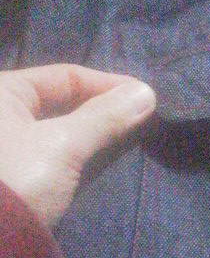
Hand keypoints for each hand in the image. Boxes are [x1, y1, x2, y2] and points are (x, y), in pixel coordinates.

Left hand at [0, 63, 156, 226]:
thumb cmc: (19, 180)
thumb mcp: (64, 145)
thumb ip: (106, 117)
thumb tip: (146, 93)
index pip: (64, 77)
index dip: (108, 84)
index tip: (147, 97)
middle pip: (61, 103)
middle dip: (104, 110)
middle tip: (144, 119)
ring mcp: (6, 150)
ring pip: (59, 131)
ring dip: (96, 134)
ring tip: (135, 138)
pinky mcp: (16, 181)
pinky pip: (53, 156)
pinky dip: (81, 155)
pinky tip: (109, 157)